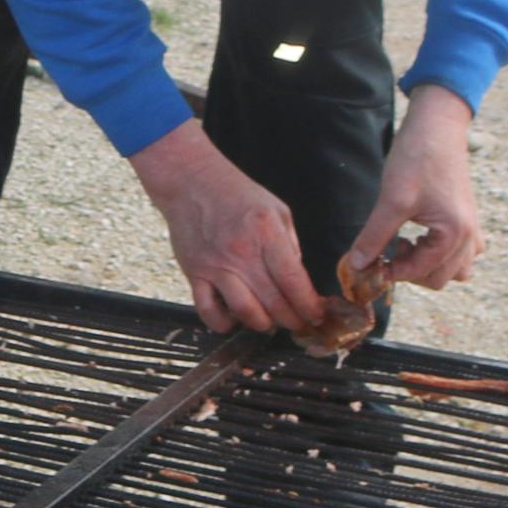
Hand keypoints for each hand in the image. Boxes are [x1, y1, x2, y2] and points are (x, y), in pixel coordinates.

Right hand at [131, 121, 316, 332]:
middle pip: (274, 303)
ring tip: (269, 322)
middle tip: (298, 323)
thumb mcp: (276, 209)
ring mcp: (216, 266)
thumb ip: (290, 244)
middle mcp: (242, 253)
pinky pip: (208, 312)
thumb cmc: (237, 194)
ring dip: (263, 325)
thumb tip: (297, 280)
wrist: (191, 182)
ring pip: (246, 312)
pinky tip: (234, 319)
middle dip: (293, 320)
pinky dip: (224, 324)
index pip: (294, 282)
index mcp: (266, 234)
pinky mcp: (194, 273)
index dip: (309, 305)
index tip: (316, 315)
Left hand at [345, 87, 483, 289]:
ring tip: (405, 243)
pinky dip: (441, 254)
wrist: (436, 127)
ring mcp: (472, 228)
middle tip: (386, 251)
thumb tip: (357, 264)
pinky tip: (420, 236)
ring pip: (455, 270)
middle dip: (409, 271)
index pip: (422, 272)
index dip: (392, 273)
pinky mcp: (468, 220)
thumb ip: (374, 237)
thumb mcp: (391, 200)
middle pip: (440, 279)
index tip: (369, 266)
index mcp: (454, 233)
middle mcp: (469, 236)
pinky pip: (462, 253)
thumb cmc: (417, 158)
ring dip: (428, 266)